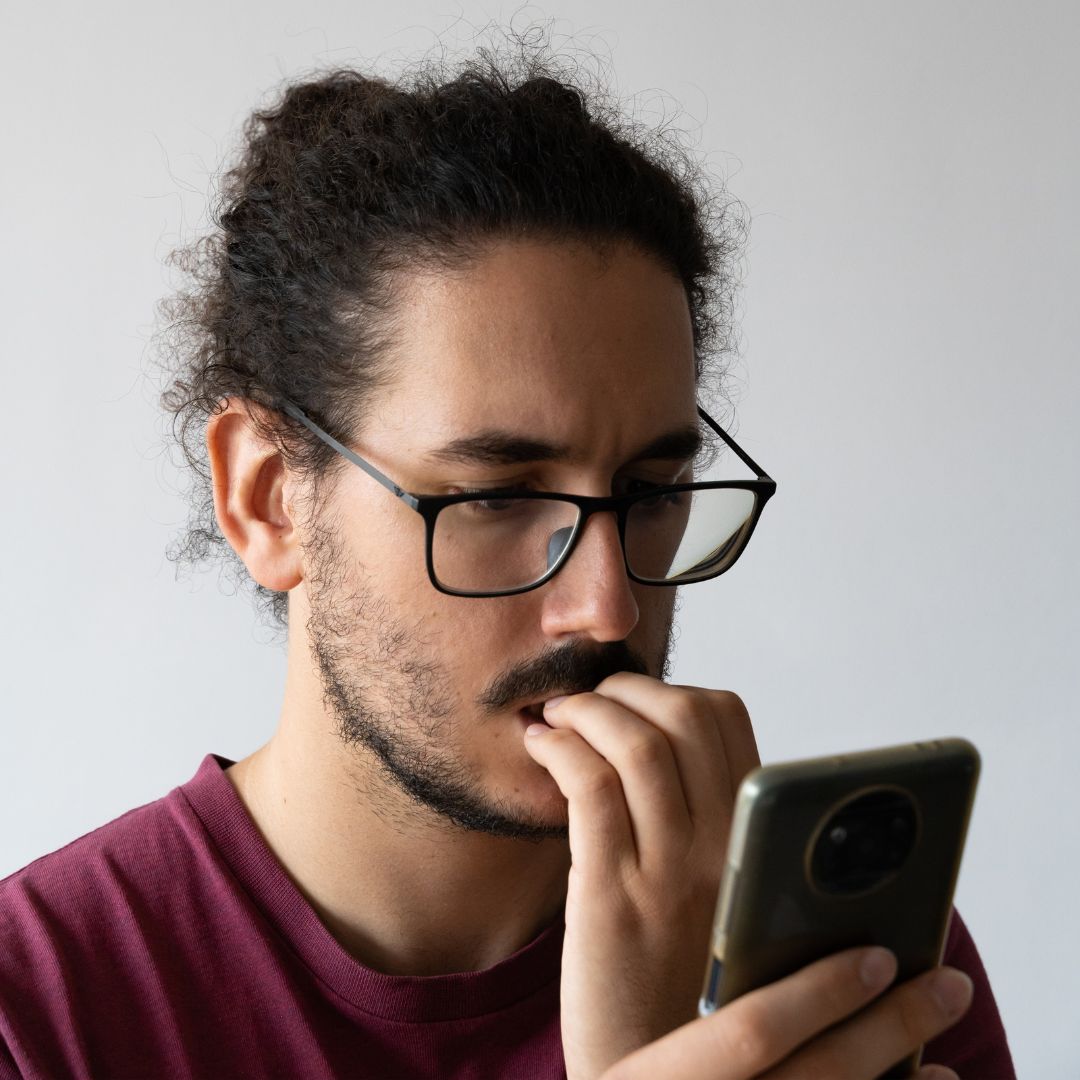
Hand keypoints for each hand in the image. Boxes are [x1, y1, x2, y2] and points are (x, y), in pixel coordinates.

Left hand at [521, 673, 759, 1079]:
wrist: (663, 1078)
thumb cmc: (685, 981)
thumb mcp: (724, 894)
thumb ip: (713, 826)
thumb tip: (665, 745)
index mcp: (753, 841)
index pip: (729, 719)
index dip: (674, 688)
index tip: (636, 700)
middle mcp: (722, 849)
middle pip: (684, 715)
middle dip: (627, 687)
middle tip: (591, 699)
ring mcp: (669, 873)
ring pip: (636, 742)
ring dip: (587, 708)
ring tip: (558, 715)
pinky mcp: (611, 896)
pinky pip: (589, 787)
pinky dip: (560, 746)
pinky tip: (540, 747)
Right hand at [599, 946, 973, 1078]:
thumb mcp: (630, 1054)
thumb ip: (687, 1002)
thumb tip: (754, 934)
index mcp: (657, 1076)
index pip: (751, 1032)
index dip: (818, 994)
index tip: (877, 955)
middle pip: (819, 1076)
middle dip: (890, 1029)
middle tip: (949, 985)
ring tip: (943, 1066)